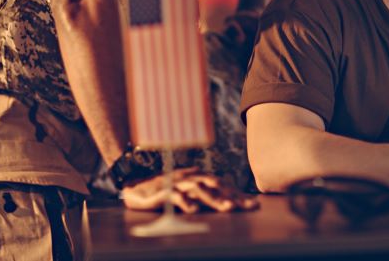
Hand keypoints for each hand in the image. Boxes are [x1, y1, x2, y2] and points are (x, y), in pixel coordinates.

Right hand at [121, 167, 258, 213]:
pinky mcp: (162, 192)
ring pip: (198, 189)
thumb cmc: (164, 191)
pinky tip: (194, 210)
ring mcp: (176, 183)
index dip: (238, 193)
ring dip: (214, 198)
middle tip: (246, 206)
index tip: (253, 203)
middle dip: (231, 194)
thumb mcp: (187, 191)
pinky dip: (186, 202)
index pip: (222, 183)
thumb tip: (228, 200)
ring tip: (226, 208)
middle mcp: (189, 177)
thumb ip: (205, 194)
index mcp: (197, 176)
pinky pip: (175, 196)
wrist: (135, 187)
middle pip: (214, 184)